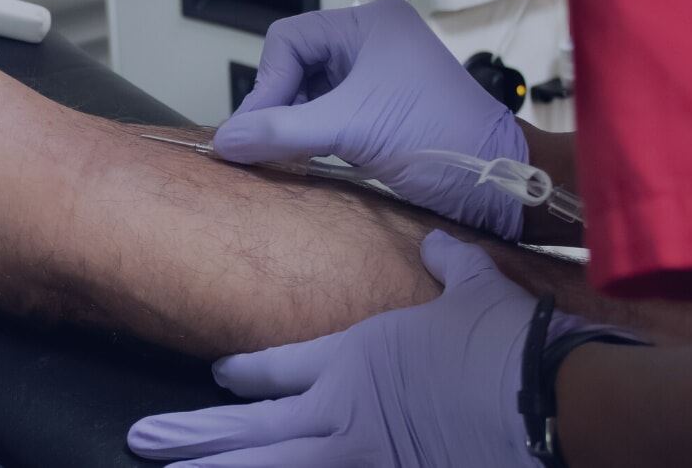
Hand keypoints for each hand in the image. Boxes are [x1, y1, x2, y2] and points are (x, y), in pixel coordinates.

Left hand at [127, 231, 591, 467]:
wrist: (546, 395)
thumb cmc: (504, 342)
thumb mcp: (474, 293)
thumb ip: (447, 268)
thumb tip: (438, 246)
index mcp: (352, 357)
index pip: (274, 366)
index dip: (241, 374)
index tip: (217, 376)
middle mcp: (340, 406)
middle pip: (249, 423)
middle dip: (192, 432)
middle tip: (144, 437)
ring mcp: (359, 453)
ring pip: (269, 465)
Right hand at [215, 0, 526, 239]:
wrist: (499, 181)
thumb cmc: (442, 139)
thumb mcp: (350, 130)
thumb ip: (281, 132)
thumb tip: (225, 140)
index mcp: (371, 24)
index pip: (289, 40)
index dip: (267, 83)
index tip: (257, 128)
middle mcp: (373, 41)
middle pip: (295, 65)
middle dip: (278, 104)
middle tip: (261, 145)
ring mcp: (378, 74)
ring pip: (309, 91)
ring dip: (293, 122)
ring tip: (284, 153)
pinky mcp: (381, 107)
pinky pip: (328, 112)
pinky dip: (311, 134)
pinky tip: (306, 156)